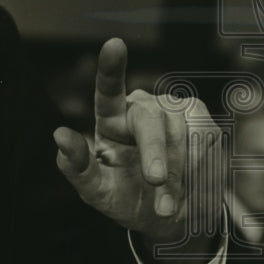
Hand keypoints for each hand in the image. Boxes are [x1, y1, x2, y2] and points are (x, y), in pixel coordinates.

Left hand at [53, 38, 223, 251]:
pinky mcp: (202, 123)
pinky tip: (188, 189)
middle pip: (151, 119)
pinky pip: (205, 143)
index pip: (108, 89)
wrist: (168, 219)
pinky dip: (197, 171)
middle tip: (156, 182)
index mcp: (110, 119)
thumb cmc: (125, 199)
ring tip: (167, 205)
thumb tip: (59, 134)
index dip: (111, 67)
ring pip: (181, 135)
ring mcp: (175, 112)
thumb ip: (76, 166)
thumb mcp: (95, 191)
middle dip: (156, 152)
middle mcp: (142, 108)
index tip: (114, 44)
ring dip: (177, 175)